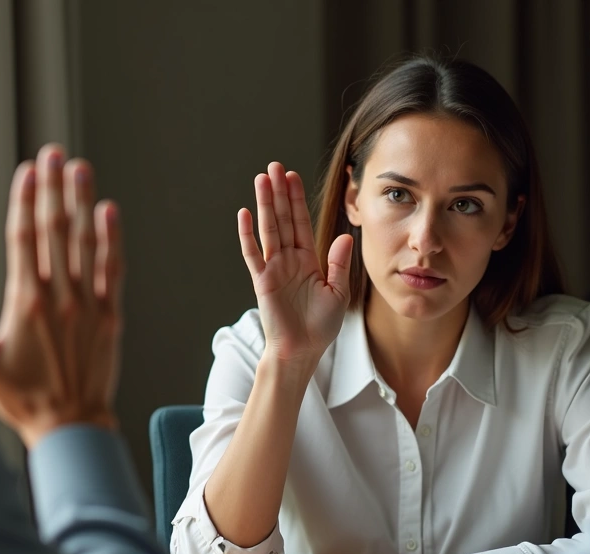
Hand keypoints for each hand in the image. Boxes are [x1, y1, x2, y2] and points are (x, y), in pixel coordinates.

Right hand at [0, 144, 122, 446]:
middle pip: (54, 230)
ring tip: (80, 169)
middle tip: (53, 153)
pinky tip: (110, 212)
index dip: (24, 201)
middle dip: (52, 188)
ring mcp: (87, 303)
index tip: (26, 171)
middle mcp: (58, 296)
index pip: (23, 239)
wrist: (73, 427)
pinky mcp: (109, 315)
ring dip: (82, 202)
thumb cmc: (24, 399)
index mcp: (25, 303)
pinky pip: (112, 269)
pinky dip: (112, 240)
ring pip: (85, 242)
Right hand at [239, 162, 353, 368]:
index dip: (297, 199)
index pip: (301, 222)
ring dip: (266, 204)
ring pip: (269, 229)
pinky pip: (253, 254)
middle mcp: (289, 259)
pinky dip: (248, 234)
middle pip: (283, 219)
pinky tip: (245, 213)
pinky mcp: (262, 281)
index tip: (292, 176)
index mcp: (308, 260)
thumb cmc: (320, 326)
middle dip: (280, 193)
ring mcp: (274, 268)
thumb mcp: (337, 292)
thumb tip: (344, 237)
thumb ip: (339, 264)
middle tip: (274, 166)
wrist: (302, 350)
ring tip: (261, 179)